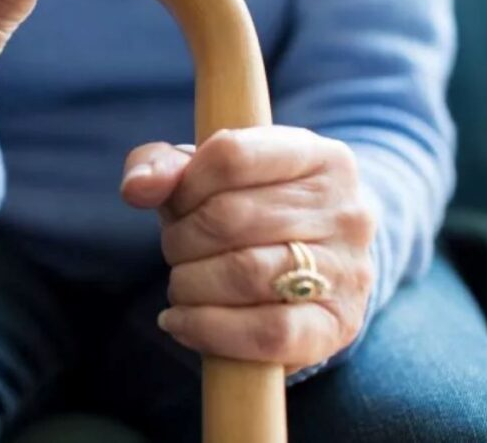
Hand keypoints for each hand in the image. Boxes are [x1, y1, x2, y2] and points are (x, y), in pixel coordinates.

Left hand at [120, 126, 375, 372]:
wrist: (316, 265)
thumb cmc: (247, 207)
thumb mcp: (204, 174)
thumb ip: (161, 165)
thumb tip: (138, 188)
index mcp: (318, 155)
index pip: (231, 155)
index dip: (186, 184)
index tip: (177, 203)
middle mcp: (346, 208)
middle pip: (230, 217)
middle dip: (181, 238)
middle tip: (176, 249)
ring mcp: (348, 269)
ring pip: (246, 273)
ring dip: (189, 283)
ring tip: (181, 284)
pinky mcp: (337, 326)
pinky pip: (267, 332)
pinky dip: (208, 329)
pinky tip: (182, 322)